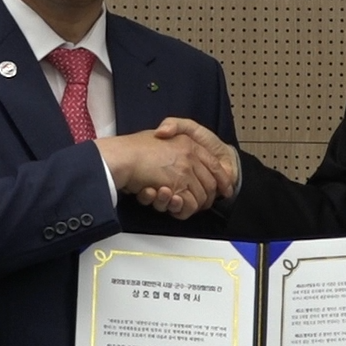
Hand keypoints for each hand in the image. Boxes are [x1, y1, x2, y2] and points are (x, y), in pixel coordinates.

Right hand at [95, 130, 235, 219]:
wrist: (122, 156)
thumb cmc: (134, 148)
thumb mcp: (159, 135)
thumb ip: (173, 138)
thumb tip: (182, 149)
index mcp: (188, 142)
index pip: (214, 164)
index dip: (221, 179)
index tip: (224, 189)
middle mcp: (190, 155)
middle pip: (211, 183)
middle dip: (207, 198)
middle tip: (198, 205)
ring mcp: (185, 170)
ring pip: (201, 196)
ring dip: (191, 205)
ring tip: (178, 205)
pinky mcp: (178, 185)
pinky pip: (189, 204)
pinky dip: (182, 210)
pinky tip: (171, 204)